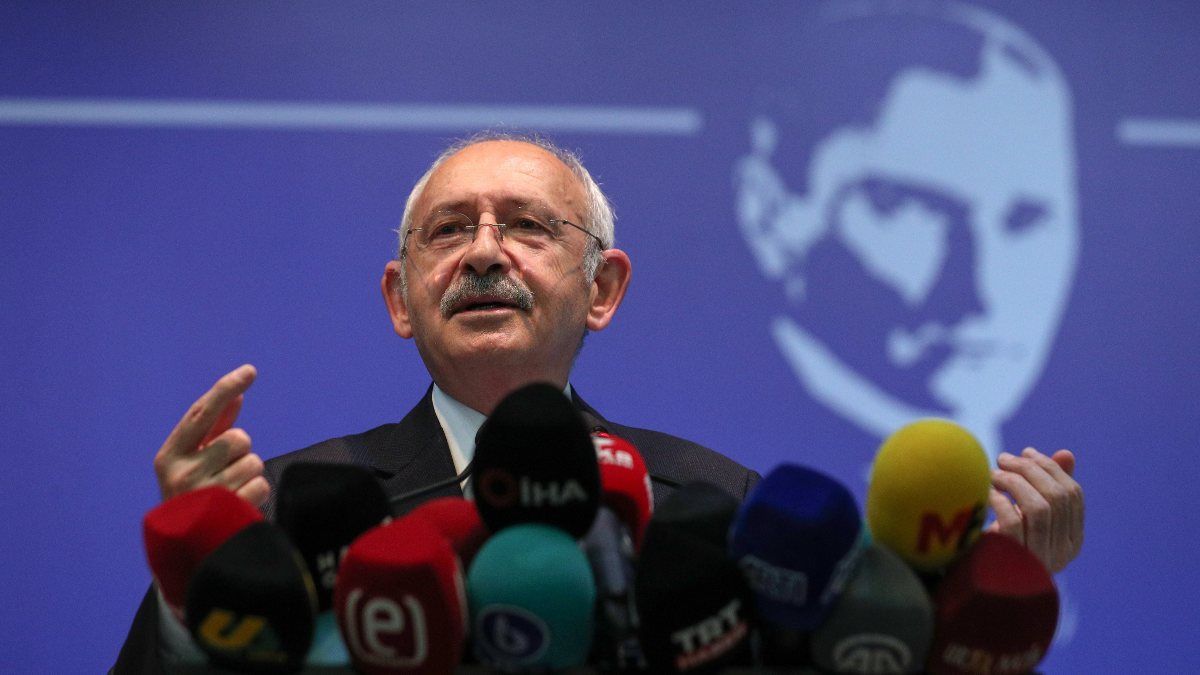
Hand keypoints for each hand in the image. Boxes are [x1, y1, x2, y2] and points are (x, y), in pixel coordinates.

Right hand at [153, 364, 269, 505]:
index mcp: (169, 455)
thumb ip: (215, 428)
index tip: (249, 371)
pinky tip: (239, 504)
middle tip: (226, 470)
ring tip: (231, 490)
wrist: (189, 549)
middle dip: (241, 451)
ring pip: (254, 461)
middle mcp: (181, 474)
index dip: (225, 389)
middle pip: (238, 438)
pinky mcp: (228, 513)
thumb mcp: (195, 460)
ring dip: (249, 473)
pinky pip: (262, 484)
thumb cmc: (195, 493)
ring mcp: (204, 495)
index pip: (201, 413)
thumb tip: (236, 394)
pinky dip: (257, 492)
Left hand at [987, 448, 1083, 572]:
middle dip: (1029, 470)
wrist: (974, 582)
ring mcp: (1039, 559)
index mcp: (1072, 542)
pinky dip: (999, 500)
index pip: (1073, 495)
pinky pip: (1012, 521)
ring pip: (1039, 508)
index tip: (1026, 452)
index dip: (1051, 469)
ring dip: (1014, 482)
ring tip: (993, 473)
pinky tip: (985, 492)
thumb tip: (1066, 453)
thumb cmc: (1004, 542)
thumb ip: (1049, 486)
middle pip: (1056, 497)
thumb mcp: (1029, 515)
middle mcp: (1062, 553)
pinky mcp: (1013, 561)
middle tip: (1004, 458)